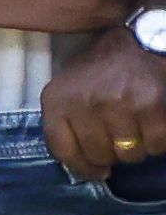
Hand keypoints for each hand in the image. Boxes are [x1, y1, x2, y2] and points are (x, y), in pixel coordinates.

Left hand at [41, 31, 165, 188]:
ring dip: (136, 147)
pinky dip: (158, 140)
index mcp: (58, 99)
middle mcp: (86, 102)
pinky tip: (152, 120)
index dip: (81, 167)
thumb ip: (68, 124)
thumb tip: (85, 167)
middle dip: (111, 153)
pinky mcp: (153, 107)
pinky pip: (157, 145)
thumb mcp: (69, 90)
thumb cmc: (101, 71)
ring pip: (130, 155)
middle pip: (100, 155)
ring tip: (135, 123)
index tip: (96, 171)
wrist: (139, 44)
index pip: (62, 150)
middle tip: (118, 134)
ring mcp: (120, 105)